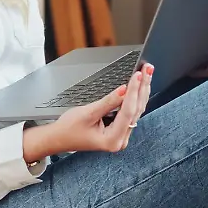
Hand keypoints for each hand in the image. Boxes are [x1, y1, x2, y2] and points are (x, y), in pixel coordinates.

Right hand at [36, 64, 152, 153]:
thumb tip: (124, 89)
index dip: (134, 91)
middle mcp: (120, 139)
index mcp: (112, 140)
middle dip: (142, 87)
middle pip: (137, 109)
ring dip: (141, 90)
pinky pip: (132, 111)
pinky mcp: (120, 129)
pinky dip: (136, 96)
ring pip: (137, 109)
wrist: (59, 138)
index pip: (128, 111)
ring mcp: (122, 135)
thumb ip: (109, 102)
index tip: (138, 75)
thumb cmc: (69, 129)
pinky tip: (140, 84)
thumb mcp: (88, 113)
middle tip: (148, 68)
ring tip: (147, 72)